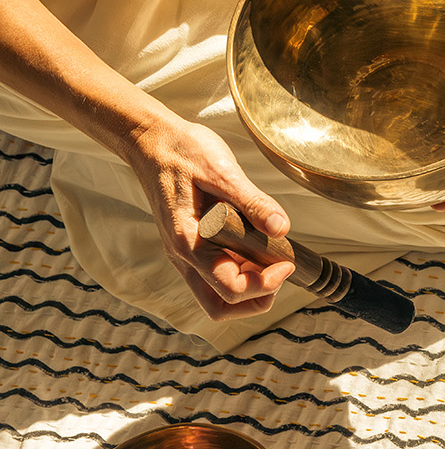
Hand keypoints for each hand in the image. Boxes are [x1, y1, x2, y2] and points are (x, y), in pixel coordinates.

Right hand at [122, 113, 294, 320]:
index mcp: (188, 242)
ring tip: (270, 255)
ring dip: (249, 286)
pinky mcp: (192, 246)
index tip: (287, 262)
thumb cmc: (184, 152)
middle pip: (219, 306)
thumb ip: (252, 202)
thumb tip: (281, 228)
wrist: (153, 142)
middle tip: (279, 268)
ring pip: (216, 295)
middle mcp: (183, 257)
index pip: (230, 288)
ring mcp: (186, 254)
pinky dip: (240, 271)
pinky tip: (256, 245)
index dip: (265, 283)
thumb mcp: (223, 172)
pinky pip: (215, 275)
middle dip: (256, 298)